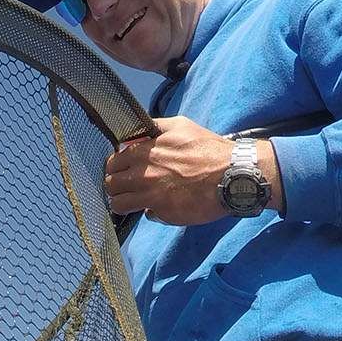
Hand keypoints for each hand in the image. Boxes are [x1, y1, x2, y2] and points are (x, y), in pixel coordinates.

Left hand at [104, 116, 281, 225]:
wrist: (231, 174)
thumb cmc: (209, 150)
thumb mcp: (180, 126)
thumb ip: (155, 127)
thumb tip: (139, 135)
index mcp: (144, 151)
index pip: (113, 161)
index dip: (116, 166)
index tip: (124, 170)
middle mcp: (142, 174)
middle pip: (110, 184)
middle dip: (115, 185)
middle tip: (125, 187)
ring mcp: (150, 195)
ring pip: (119, 203)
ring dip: (122, 202)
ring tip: (132, 201)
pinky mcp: (162, 212)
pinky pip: (145, 214)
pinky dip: (147, 212)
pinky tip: (156, 207)